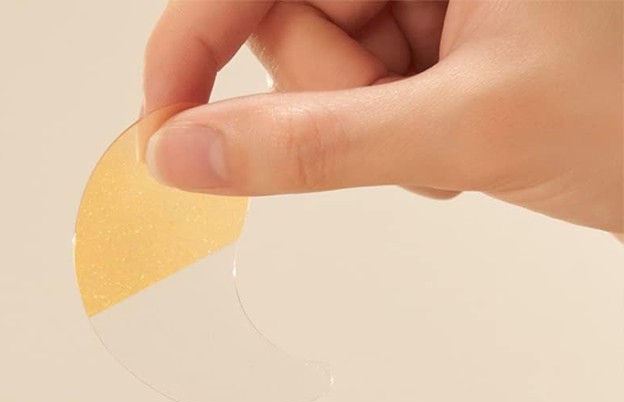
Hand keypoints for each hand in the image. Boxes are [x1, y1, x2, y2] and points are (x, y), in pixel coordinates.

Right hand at [143, 0, 622, 232]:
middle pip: (290, 20)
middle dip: (330, 95)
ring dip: (369, 127)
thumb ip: (314, 147)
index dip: (193, 38)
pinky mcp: (438, 38)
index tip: (164, 119)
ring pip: (325, 71)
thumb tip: (190, 154)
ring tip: (453, 133)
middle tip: (410, 123)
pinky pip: (362, 98)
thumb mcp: (463, 128)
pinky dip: (394, 139)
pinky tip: (458, 136)